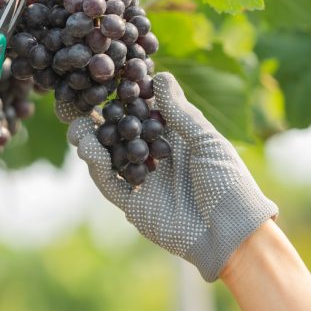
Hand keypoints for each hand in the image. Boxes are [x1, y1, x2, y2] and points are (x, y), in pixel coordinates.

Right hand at [65, 72, 277, 280]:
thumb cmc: (230, 184)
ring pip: (109, 157)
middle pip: (120, 133)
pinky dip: (98, 167)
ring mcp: (143, 181)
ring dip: (92, 141)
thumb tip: (160, 76)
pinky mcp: (133, 204)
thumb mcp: (208, 142)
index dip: (126, 98)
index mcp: (175, 139)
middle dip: (99, 119)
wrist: (233, 235)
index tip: (106, 80)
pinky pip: (110, 183)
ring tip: (78, 128)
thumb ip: (181, 113)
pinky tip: (91, 151)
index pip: (144, 113)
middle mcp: (156, 157)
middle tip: (77, 104)